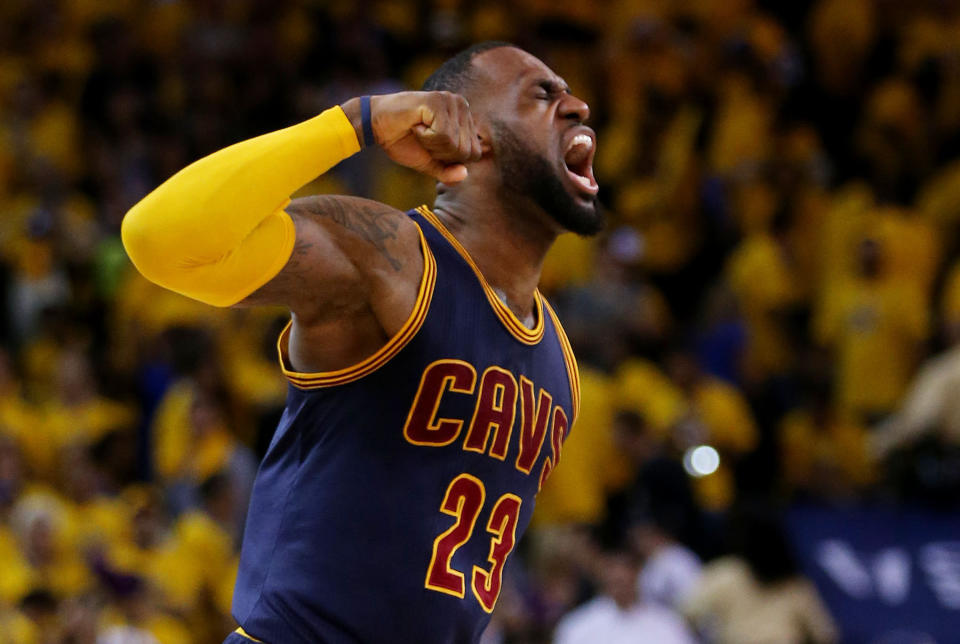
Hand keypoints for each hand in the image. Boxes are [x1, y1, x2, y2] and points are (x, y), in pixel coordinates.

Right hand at [344, 92, 483, 182]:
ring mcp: (450, 101)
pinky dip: (426, 138)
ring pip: (455, 144)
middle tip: (423, 138)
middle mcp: (462, 105)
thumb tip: (464, 174)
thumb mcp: (430, 162)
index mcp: (464, 118)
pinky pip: (444, 135)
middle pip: (467, 151)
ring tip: (418, 130)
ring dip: (432, 145)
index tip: (430, 145)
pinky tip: (416, 125)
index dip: (450, 159)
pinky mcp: (438, 101)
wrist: (375, 125)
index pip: (474, 154)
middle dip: (441, 153)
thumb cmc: (402, 141)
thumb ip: (448, 172)